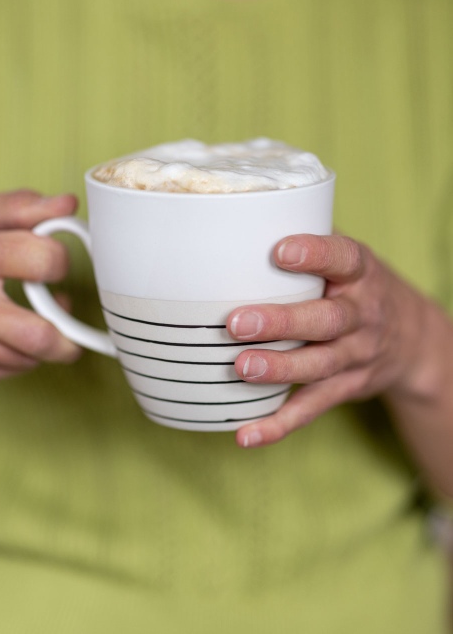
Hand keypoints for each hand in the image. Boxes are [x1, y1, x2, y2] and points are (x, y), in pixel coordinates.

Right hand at [0, 190, 81, 383]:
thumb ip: (20, 207)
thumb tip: (66, 205)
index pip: (44, 262)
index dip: (60, 261)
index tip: (55, 265)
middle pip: (39, 336)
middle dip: (68, 336)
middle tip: (68, 321)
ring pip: (25, 360)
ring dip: (43, 347)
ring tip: (37, 323)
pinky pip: (3, 372)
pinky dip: (16, 359)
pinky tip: (9, 338)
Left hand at [227, 234, 427, 447]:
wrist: (413, 339)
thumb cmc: (359, 287)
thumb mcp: (349, 258)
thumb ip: (311, 242)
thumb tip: (243, 218)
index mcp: (360, 273)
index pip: (342, 258)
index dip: (314, 254)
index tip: (279, 251)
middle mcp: (362, 315)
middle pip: (326, 320)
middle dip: (281, 322)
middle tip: (238, 322)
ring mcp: (356, 355)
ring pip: (319, 366)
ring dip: (279, 369)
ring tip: (241, 368)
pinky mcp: (345, 387)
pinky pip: (312, 408)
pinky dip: (279, 424)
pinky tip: (246, 434)